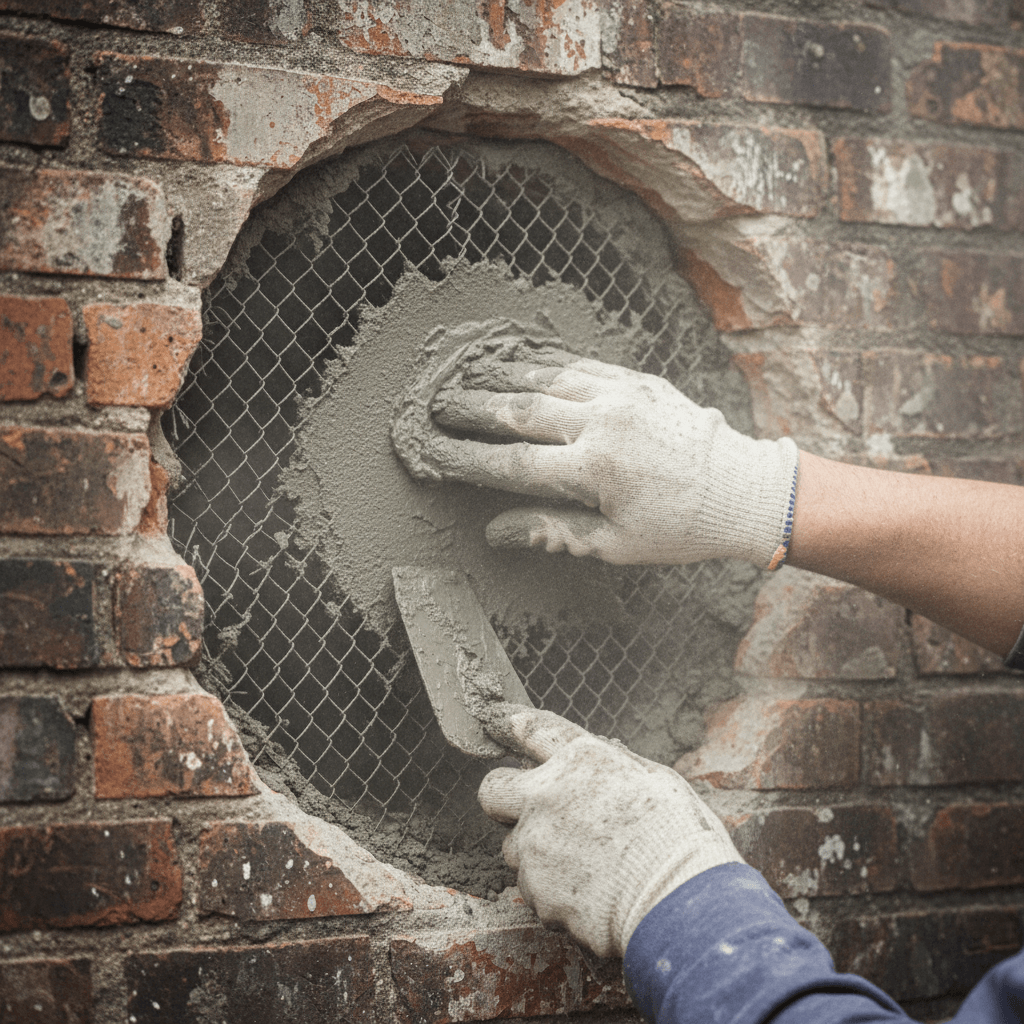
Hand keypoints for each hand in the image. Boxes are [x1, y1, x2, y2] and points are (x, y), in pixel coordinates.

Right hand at [392, 326, 797, 567]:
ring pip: (545, 378)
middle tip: (437, 405)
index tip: (433, 452)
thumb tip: (496, 532)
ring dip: (502, 376)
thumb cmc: (682, 526)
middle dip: (472, 408)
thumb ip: (553, 532)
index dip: (466, 458)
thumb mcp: (616, 544)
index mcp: (595, 471)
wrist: (744, 489)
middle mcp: (603, 425)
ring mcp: (621, 396)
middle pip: (518, 411)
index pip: (511, 464)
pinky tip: (522, 361)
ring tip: (468, 374)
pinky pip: (580, 364)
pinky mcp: (638, 381)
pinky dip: (545, 362)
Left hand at [479, 706, 742, 957]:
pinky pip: (533, 888)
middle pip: (492, 790)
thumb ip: (617, 761)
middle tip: (536, 810)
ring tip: (584, 863)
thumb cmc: (681, 837)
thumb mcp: (659, 778)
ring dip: (536, 851)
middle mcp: (546, 798)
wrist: (681, 903)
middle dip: (506, 797)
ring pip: (514, 846)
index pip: (533, 730)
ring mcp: (535, 847)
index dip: (518, 725)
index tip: (508, 723)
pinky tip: (591, 892)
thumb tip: (602, 750)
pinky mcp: (536, 892)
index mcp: (581, 761)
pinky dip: (553, 890)